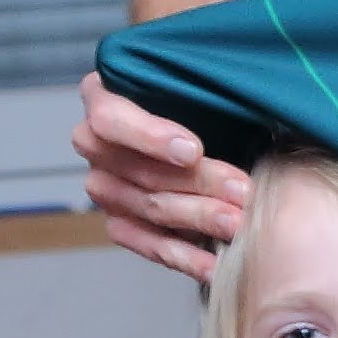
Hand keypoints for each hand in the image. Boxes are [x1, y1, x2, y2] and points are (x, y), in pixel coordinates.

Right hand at [76, 69, 249, 278]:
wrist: (197, 120)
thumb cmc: (198, 89)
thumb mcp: (199, 73)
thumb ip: (205, 77)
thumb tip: (243, 84)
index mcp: (102, 95)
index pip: (111, 119)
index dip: (150, 137)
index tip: (192, 149)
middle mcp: (94, 143)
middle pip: (140, 171)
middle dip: (198, 184)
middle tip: (242, 193)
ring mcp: (105, 186)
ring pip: (149, 208)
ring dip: (198, 219)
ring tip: (239, 224)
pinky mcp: (120, 220)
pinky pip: (147, 243)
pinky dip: (183, 255)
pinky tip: (213, 264)